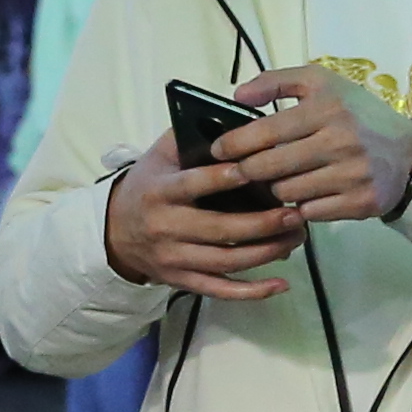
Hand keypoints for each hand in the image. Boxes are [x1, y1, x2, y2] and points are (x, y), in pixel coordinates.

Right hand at [105, 150, 306, 302]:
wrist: (116, 232)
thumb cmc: (148, 186)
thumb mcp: (158, 156)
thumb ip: (189, 136)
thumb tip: (231, 120)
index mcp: (160, 191)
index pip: (194, 185)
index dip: (223, 179)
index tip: (256, 170)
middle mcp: (166, 228)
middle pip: (219, 230)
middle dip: (262, 223)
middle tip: (295, 213)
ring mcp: (174, 259)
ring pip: (226, 262)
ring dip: (266, 252)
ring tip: (296, 237)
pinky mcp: (183, 282)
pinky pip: (220, 291)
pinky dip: (252, 292)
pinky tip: (281, 283)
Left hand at [207, 66, 411, 228]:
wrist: (409, 153)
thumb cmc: (357, 115)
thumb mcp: (322, 84)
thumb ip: (277, 82)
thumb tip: (237, 95)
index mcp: (326, 107)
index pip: (265, 130)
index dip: (233, 144)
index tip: (218, 151)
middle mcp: (339, 140)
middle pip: (269, 167)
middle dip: (248, 171)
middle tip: (241, 171)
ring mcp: (351, 174)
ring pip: (285, 193)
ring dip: (275, 190)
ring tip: (277, 181)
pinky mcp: (360, 203)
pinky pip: (309, 213)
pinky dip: (300, 207)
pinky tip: (302, 196)